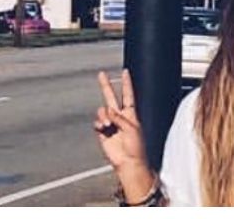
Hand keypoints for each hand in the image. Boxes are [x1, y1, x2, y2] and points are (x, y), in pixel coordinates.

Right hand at [92, 69, 153, 193]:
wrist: (128, 162)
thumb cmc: (136, 148)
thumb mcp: (132, 128)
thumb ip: (119, 117)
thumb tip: (107, 111)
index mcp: (130, 114)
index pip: (128, 95)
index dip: (126, 83)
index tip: (125, 71)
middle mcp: (120, 117)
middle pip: (111, 97)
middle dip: (106, 86)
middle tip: (101, 74)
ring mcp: (111, 124)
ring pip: (102, 111)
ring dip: (103, 116)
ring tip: (107, 125)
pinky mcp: (102, 132)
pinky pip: (97, 122)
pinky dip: (99, 124)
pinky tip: (103, 129)